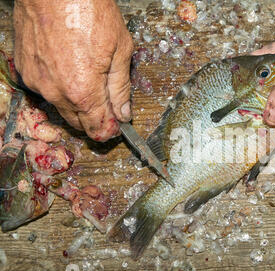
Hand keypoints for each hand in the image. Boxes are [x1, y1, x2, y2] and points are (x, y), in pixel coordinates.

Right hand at [13, 0, 133, 140]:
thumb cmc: (88, 11)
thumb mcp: (120, 50)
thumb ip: (121, 87)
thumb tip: (124, 112)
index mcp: (83, 92)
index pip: (98, 128)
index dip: (110, 130)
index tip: (117, 126)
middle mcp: (57, 92)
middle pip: (79, 123)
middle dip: (95, 119)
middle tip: (108, 108)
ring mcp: (38, 81)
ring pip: (62, 107)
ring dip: (77, 103)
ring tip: (89, 82)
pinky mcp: (26, 69)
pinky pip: (46, 89)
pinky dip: (59, 86)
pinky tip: (70, 71)